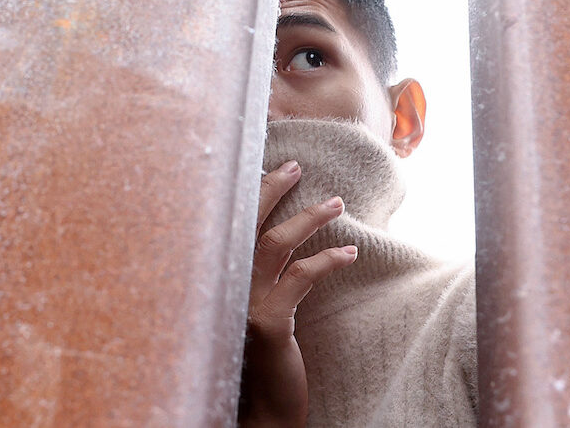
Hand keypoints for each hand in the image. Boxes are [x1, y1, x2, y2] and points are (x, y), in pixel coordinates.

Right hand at [239, 160, 356, 427]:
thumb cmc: (260, 358)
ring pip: (275, 243)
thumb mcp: (255, 310)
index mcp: (220, 280)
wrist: (261, 410)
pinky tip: (350, 254)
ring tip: (337, 204)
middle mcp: (224, 287)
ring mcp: (243, 304)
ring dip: (309, 218)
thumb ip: (258, 277)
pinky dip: (327, 260)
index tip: (273, 166)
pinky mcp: (268, 324)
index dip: (251, 193)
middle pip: (245, 223)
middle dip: (271, 188)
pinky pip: (301, 277)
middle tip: (296, 166)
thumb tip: (281, 237)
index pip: (230, 224)